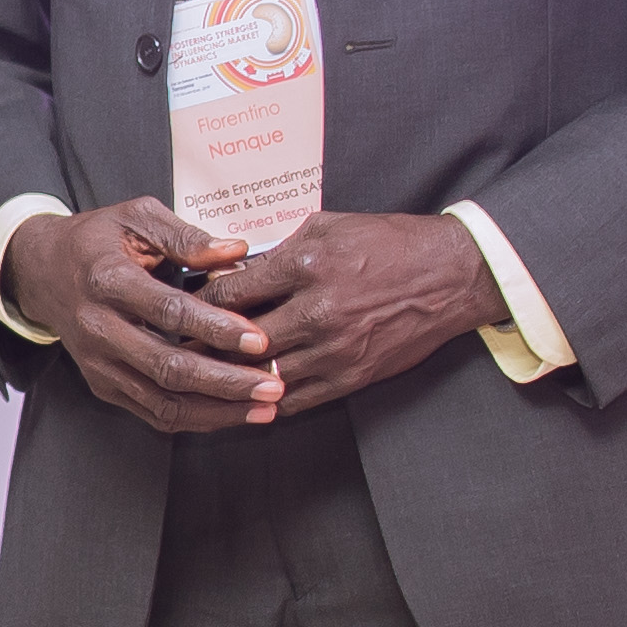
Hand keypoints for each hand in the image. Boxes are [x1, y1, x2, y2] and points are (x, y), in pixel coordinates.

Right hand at [2, 200, 283, 433]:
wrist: (42, 272)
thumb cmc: (96, 240)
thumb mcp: (136, 217)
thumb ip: (186, 236)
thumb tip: (235, 253)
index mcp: (107, 280)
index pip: (168, 311)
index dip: (216, 328)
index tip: (259, 339)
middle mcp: (98, 328)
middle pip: (167, 367)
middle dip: (226, 382)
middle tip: (273, 386)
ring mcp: (99, 363)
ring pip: (162, 401)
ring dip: (217, 410)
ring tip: (265, 409)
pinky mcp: (103, 384)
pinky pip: (153, 413)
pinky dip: (196, 419)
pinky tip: (233, 414)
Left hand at [197, 210, 504, 414]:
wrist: (449, 275)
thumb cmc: (386, 243)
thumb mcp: (326, 227)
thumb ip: (276, 250)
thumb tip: (231, 270)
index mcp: (304, 266)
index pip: (229, 294)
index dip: (199, 303)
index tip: (183, 307)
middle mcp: (317, 311)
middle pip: (237, 341)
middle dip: (203, 346)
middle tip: (176, 349)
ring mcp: (334, 350)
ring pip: (260, 376)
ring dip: (230, 379)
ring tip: (202, 377)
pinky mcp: (351, 377)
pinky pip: (293, 400)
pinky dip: (265, 400)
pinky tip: (245, 395)